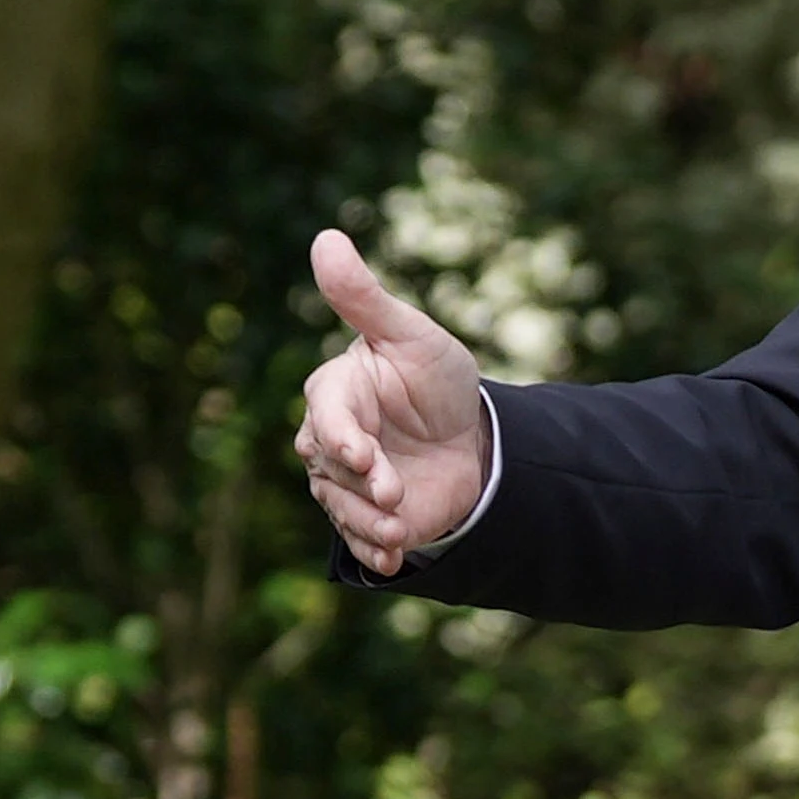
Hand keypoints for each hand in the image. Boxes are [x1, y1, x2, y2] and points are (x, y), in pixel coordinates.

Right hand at [297, 230, 495, 574]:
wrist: (472, 439)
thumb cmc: (436, 379)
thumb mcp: (411, 334)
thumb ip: (365, 298)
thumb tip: (326, 237)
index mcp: (336, 393)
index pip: (327, 416)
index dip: (341, 436)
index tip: (361, 452)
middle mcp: (331, 441)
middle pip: (329, 468)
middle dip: (360, 483)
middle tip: (393, 492)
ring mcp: (346, 485)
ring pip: (341, 507)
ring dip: (370, 522)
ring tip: (401, 530)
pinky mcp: (367, 519)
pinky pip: (360, 539)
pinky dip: (375, 552)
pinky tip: (395, 560)